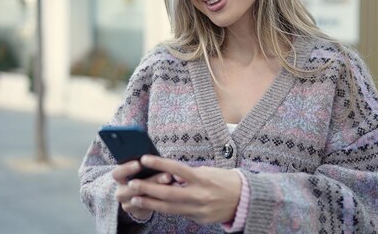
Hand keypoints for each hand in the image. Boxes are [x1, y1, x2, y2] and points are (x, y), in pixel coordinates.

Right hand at [112, 160, 172, 220]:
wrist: (140, 197)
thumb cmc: (142, 176)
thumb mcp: (140, 169)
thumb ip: (146, 165)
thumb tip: (157, 159)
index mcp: (120, 178)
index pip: (117, 173)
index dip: (127, 169)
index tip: (139, 164)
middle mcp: (121, 192)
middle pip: (132, 187)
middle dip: (152, 181)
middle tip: (167, 175)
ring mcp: (127, 204)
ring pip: (142, 199)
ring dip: (159, 192)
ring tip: (174, 185)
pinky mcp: (137, 212)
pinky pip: (149, 207)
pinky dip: (161, 201)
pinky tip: (173, 196)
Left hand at [126, 155, 241, 223]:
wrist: (245, 199)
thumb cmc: (224, 180)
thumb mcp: (208, 171)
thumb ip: (188, 175)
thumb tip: (168, 174)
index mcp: (203, 179)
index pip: (177, 169)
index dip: (160, 163)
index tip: (144, 158)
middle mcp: (200, 195)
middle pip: (169, 194)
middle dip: (148, 189)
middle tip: (132, 184)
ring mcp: (199, 210)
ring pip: (170, 208)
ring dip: (150, 204)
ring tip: (135, 199)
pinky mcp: (199, 219)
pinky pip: (178, 214)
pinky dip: (164, 209)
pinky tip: (152, 206)